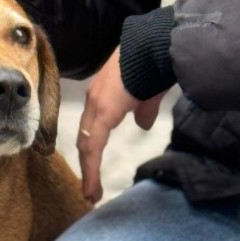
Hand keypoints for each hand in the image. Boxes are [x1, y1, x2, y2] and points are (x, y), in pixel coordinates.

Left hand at [76, 46, 165, 203]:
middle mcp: (95, 99)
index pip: (93, 127)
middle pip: (86, 137)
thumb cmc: (152, 66)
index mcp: (104, 95)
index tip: (93, 171)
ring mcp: (97, 104)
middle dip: (87, 164)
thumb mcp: (147, 94)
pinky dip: (91, 167)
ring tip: (91, 193)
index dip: (92, 150)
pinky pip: (93, 144)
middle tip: (90, 189)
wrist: (153, 47)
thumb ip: (142, 110)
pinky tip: (93, 185)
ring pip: (87, 144)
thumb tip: (142, 124)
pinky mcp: (103, 111)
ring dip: (88, 170)